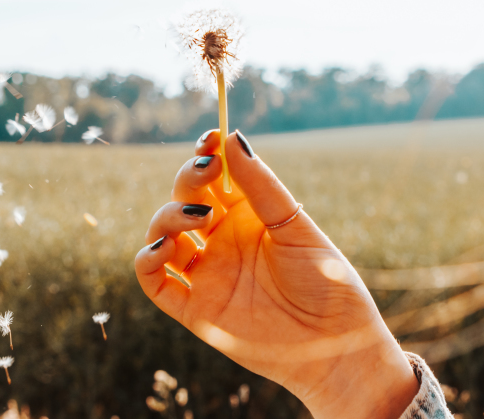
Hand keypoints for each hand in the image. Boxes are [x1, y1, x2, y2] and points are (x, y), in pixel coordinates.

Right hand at [134, 129, 418, 418]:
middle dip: (188, 179)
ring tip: (197, 218)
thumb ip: (261, 186)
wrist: (336, 345)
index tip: (210, 138)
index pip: (214, 178)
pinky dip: (147, 261)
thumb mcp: (295, 227)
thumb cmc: (327, 283)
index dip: (205, 154)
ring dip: (167, 217)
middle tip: (207, 172)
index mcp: (248, 218)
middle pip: (184, 199)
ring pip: (162, 235)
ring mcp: (206, 274)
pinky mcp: (194, 310)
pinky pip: (155, 282)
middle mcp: (222, 242)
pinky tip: (166, 249)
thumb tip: (232, 137)